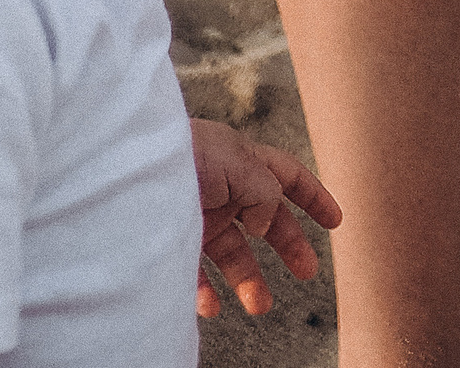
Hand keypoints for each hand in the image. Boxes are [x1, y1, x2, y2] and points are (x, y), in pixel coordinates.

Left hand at [191, 117, 340, 319]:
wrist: (124, 171)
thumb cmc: (181, 154)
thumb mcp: (236, 163)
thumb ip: (263, 192)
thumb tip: (265, 222)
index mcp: (243, 162)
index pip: (288, 177)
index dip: (314, 197)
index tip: (335, 221)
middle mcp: (223, 189)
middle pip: (266, 219)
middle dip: (289, 245)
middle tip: (307, 271)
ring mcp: (198, 216)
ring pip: (233, 252)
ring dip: (249, 279)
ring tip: (259, 305)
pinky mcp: (171, 241)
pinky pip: (193, 271)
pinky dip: (205, 291)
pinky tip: (212, 306)